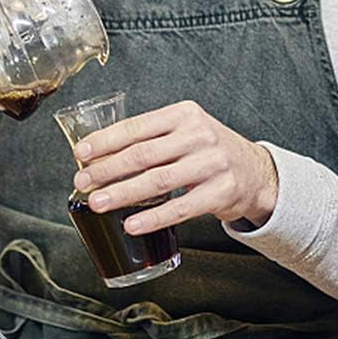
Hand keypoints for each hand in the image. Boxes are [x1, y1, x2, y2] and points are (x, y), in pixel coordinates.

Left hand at [71, 100, 278, 233]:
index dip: (105, 140)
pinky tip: (132, 224)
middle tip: (82, 181)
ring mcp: (212, 164)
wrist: (256, 172)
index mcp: (183, 114)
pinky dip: (153, 218)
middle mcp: (198, 135)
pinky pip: (180, 208)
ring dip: (123, 193)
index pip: (136, 127)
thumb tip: (99, 156)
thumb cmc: (207, 150)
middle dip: (107, 168)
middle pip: (143, 154)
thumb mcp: (185, 131)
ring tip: (98, 202)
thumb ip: (151, 138)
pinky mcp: (221, 193)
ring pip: (158, 181)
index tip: (81, 152)